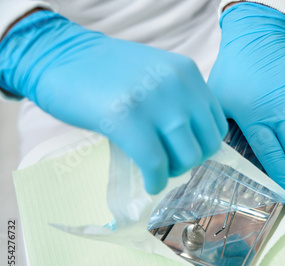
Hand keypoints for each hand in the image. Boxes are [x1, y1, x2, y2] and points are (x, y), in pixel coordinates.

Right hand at [0, 11, 227, 193]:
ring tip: (156, 170)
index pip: (217, 124)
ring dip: (173, 172)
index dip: (203, 146)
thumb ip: (179, 99)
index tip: (184, 152)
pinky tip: (149, 183)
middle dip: (190, 162)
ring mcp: (154, 101)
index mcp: (188, 72)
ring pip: (187, 157)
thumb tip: (193, 142)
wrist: (59, 55)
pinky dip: (156, 181)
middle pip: (207, 145)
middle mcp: (178, 85)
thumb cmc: (105, 70)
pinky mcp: (126, 119)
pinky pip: (155, 163)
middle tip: (169, 164)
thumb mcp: (156, 73)